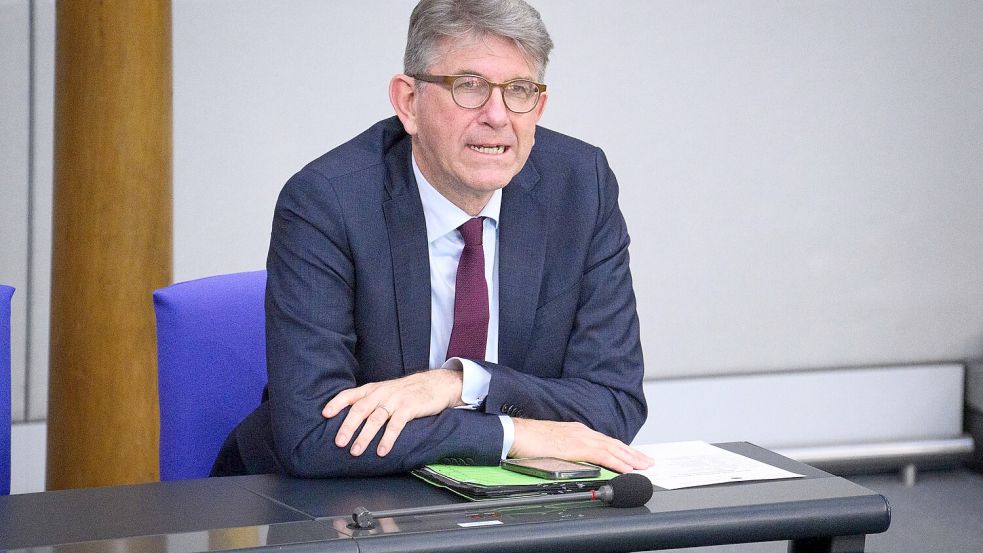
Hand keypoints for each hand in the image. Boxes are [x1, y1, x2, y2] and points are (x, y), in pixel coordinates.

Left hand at [322, 369, 464, 456]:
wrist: (436, 384)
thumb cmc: (407, 391)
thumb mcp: (385, 391)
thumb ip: (369, 401)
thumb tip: (348, 419)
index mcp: (373, 389)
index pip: (350, 394)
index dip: (336, 403)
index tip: (325, 415)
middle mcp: (381, 393)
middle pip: (360, 409)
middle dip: (348, 426)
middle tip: (339, 442)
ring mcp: (396, 400)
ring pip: (376, 419)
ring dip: (364, 436)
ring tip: (355, 451)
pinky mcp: (410, 407)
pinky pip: (395, 425)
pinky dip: (388, 439)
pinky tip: (382, 451)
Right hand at [509, 418, 652, 473]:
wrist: (515, 433)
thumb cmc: (528, 439)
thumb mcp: (553, 444)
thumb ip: (567, 450)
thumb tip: (576, 461)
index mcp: (576, 432)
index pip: (605, 441)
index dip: (622, 449)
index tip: (635, 457)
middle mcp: (581, 432)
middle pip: (613, 443)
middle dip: (633, 453)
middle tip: (649, 462)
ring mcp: (579, 438)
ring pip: (612, 448)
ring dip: (630, 458)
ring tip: (644, 466)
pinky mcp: (575, 447)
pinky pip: (602, 455)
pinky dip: (616, 461)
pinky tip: (626, 468)